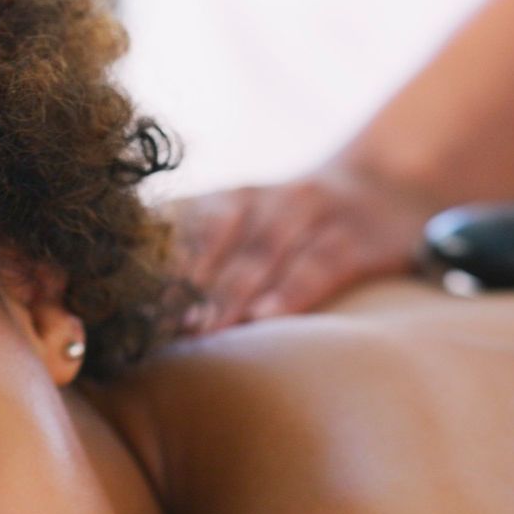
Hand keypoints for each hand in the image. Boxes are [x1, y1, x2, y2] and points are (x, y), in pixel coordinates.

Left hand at [168, 160, 443, 332]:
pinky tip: (265, 319)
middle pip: (215, 240)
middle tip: (153, 328)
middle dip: (183, 285)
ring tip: (201, 331)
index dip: (150, 266)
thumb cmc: (303, 229)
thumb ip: (208, 260)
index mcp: (230, 200)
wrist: (391, 181)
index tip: (122, 305)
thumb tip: (151, 322)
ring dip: (227, 293)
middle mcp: (265, 199)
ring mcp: (311, 214)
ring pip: (261, 252)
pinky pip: (317, 265)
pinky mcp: (353, 237)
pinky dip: (289, 292)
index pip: (180, 229)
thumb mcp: (254, 227)